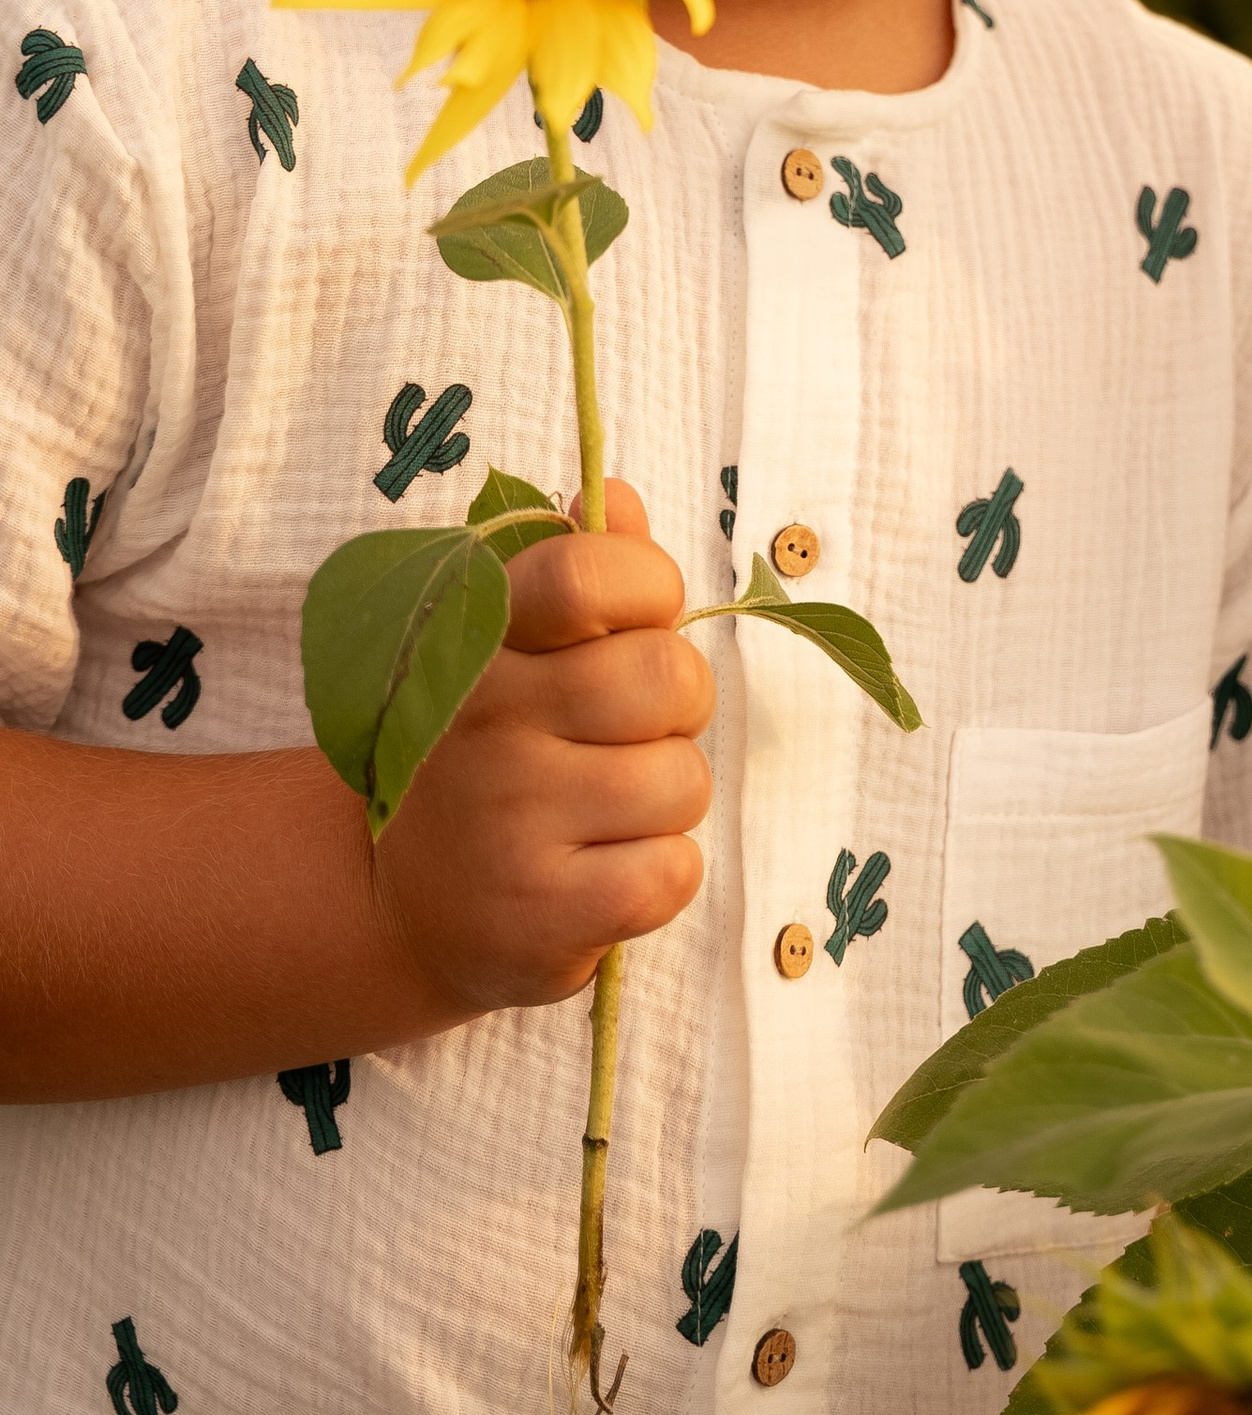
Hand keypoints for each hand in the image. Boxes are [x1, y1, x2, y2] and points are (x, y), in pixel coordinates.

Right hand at [370, 480, 712, 1011]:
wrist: (405, 911)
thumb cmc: (492, 759)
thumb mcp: (512, 654)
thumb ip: (575, 573)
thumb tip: (622, 498)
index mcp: (477, 641)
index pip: (586, 570)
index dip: (649, 588)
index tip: (640, 624)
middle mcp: (483, 721)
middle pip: (666, 677)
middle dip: (679, 709)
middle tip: (628, 737)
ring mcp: (507, 820)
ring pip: (683, 781)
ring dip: (668, 802)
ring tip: (603, 815)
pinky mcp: (539, 915)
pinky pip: (672, 872)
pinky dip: (661, 876)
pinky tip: (600, 875)